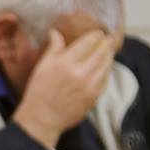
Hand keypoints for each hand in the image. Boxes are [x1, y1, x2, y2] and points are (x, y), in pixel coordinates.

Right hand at [12, 28, 115, 149]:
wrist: (43, 118)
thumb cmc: (40, 91)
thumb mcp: (43, 66)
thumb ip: (54, 47)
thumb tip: (56, 31)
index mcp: (65, 62)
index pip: (88, 42)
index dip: (96, 35)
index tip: (98, 32)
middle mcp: (80, 72)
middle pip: (101, 51)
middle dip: (107, 42)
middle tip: (109, 38)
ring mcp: (89, 85)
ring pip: (106, 64)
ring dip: (109, 55)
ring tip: (109, 50)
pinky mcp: (95, 96)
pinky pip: (106, 79)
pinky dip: (107, 70)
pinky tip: (105, 67)